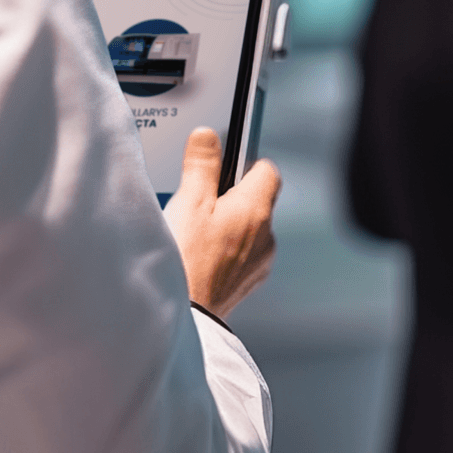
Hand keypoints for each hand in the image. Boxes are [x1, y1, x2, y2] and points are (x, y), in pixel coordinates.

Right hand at [163, 127, 279, 319]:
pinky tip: (201, 255)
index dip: (245, 162)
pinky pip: (244, 254)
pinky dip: (228, 250)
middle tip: (198, 201)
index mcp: (256, 210)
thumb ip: (202, 165)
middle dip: (232, 196)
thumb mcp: (189, 202)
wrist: (184, 316)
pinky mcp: (250, 283)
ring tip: (195, 231)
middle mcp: (267, 237)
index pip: (268, 170)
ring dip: (230, 225)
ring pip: (251, 229)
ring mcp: (261, 262)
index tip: (223, 165)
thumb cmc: (185, 261)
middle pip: (257, 200)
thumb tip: (208, 136)